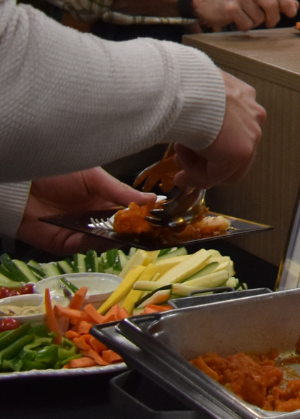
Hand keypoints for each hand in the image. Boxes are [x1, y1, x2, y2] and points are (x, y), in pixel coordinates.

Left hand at [15, 169, 153, 254]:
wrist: (21, 185)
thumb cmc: (58, 172)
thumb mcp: (94, 176)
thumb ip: (120, 190)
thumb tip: (154, 200)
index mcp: (104, 198)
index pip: (129, 210)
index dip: (143, 215)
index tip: (159, 218)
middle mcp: (94, 216)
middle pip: (119, 228)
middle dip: (132, 230)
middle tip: (147, 230)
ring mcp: (79, 231)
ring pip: (103, 240)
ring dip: (114, 238)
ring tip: (125, 233)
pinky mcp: (63, 243)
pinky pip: (81, 246)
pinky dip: (91, 243)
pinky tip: (100, 236)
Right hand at [173, 73, 265, 187]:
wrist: (187, 87)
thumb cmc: (184, 87)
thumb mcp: (195, 94)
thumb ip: (199, 109)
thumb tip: (185, 125)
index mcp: (243, 97)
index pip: (233, 131)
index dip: (211, 147)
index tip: (189, 152)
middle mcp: (253, 116)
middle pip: (232, 151)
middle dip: (204, 162)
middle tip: (180, 166)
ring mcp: (251, 134)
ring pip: (225, 166)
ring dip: (196, 167)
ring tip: (177, 158)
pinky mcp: (241, 152)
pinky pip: (216, 175)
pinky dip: (194, 174)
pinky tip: (180, 161)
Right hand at [194, 0, 295, 30]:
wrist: (206, 0)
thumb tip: (295, 5)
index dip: (287, 2)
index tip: (291, 13)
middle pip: (272, 3)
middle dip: (274, 17)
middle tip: (271, 23)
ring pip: (259, 16)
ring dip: (256, 22)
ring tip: (247, 17)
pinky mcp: (230, 8)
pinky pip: (247, 23)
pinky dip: (245, 26)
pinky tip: (238, 21)